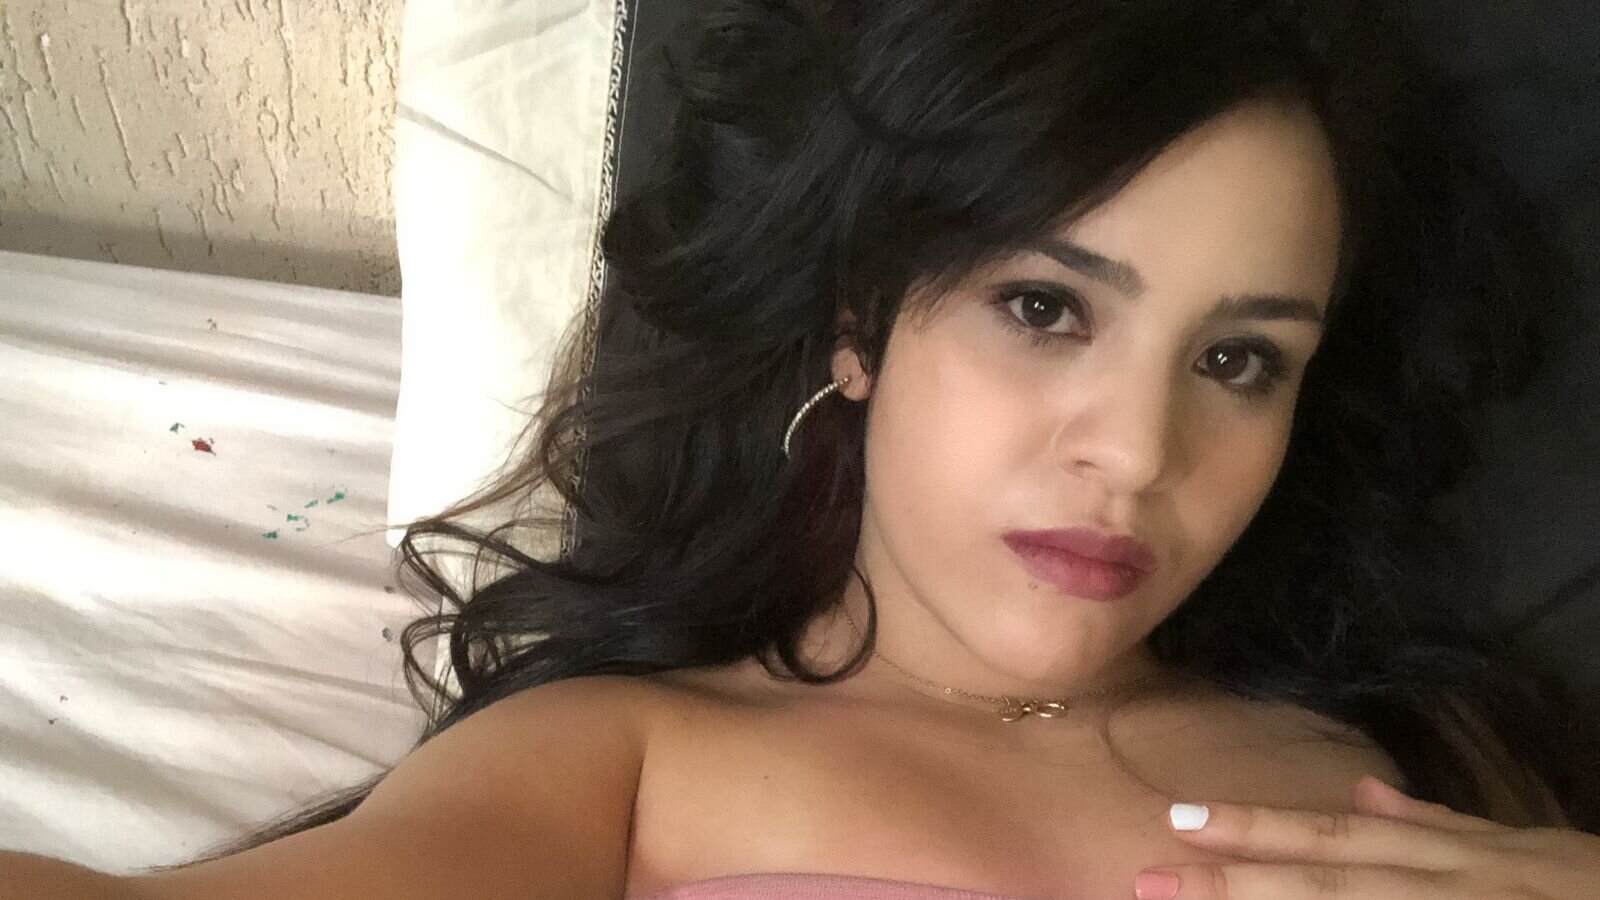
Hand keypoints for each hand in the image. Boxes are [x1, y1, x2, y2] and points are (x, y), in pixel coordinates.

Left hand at [1133, 774, 1599, 898]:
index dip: (1258, 830)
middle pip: (1329, 887)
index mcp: (1455, 860)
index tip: (1179, 821)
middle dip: (1238, 885)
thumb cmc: (1593, 889)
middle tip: (1150, 879)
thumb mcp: (1525, 849)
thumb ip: (1439, 826)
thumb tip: (1363, 795)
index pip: (1337, 840)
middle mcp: (1449, 892)